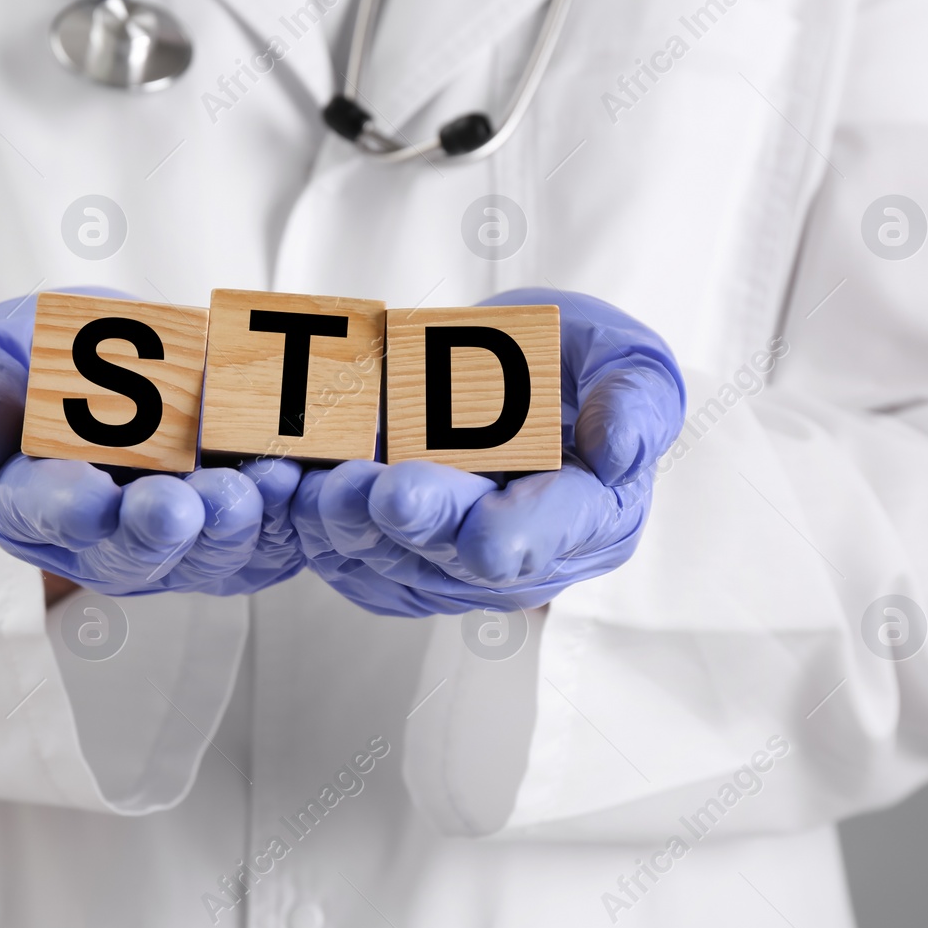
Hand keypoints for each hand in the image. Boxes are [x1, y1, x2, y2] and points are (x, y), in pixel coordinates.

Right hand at [0, 291, 304, 595]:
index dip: (65, 510)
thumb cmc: (48, 355)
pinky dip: (283, 513)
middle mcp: (99, 540)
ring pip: (204, 553)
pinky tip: (293, 477)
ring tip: (248, 487)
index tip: (90, 503)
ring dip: (229, 524)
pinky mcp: (238, 538)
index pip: (38, 513)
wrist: (135, 351)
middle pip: (128, 551)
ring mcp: (173, 546)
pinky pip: (268, 538)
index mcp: (27, 501)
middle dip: (155, 530)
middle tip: (177, 508)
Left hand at [292, 289, 684, 616]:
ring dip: (351, 532)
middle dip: (412, 525)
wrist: (518, 371)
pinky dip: (321, 535)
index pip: (544, 540)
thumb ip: (634, 400)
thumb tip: (621, 452)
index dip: (504, 535)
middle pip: (458, 559)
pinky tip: (294, 498)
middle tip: (370, 489)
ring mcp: (459, 568)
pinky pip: (356, 565)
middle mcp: (526, 559)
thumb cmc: (582, 365)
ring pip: (395, 566)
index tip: (465, 521)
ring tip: (318, 488)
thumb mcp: (627, 359)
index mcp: (592, 518)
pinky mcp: (403, 561)